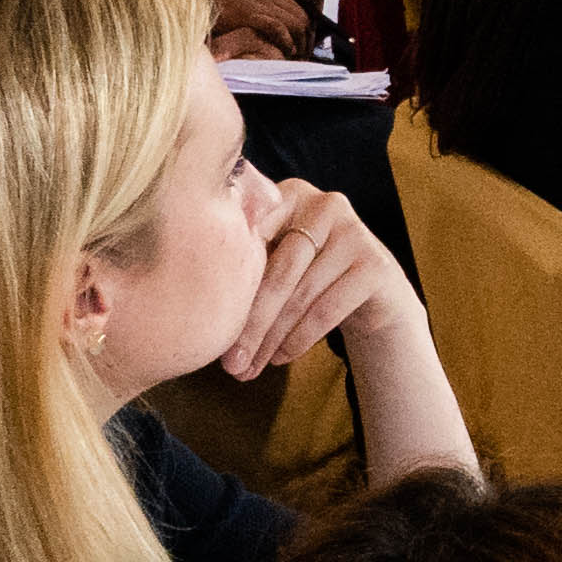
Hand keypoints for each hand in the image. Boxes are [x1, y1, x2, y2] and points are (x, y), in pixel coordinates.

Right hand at [172, 0, 319, 57]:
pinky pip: (279, 29)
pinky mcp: (246, 11)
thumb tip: (277, 10)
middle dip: (308, 39)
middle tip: (302, 54)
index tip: (313, 31)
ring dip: (298, 45)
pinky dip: (284, 43)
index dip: (318, 15)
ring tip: (291, 58)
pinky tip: (280, 53)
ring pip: (297, 24)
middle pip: (305, 15)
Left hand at [213, 174, 414, 378]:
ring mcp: (354, 231)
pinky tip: (280, 358)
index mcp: (288, 194)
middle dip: (249, 322)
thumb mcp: (275, 256)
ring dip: (270, 339)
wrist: (372, 291)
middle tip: (227, 362)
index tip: (205, 317)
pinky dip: (299, 339)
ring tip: (247, 368)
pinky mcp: (376, 264)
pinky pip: (326, 310)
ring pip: (300, 295)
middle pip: (276, 270)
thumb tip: (185, 294)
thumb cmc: (306, 276)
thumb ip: (244, 256)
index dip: (228, 277)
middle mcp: (324, 204)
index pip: (251, 236)